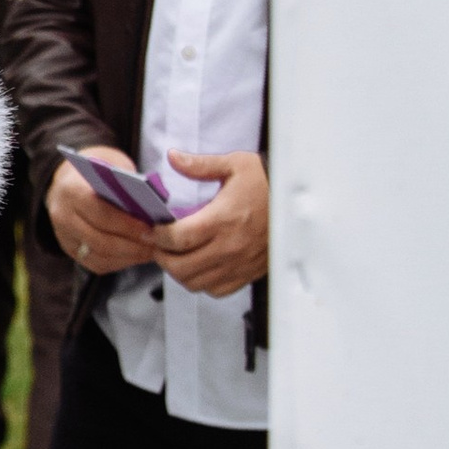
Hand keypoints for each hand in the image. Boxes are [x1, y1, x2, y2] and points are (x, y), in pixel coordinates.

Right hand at [46, 147, 166, 277]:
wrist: (69, 181)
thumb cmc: (98, 173)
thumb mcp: (113, 168)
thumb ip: (127, 189)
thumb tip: (152, 212)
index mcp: (71, 190)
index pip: (100, 213)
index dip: (127, 225)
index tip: (151, 229)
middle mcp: (62, 216)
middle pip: (99, 239)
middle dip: (131, 244)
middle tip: (156, 243)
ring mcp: (63, 236)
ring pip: (99, 256)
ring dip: (128, 256)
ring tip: (152, 251)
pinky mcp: (70, 250)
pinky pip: (97, 264)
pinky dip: (121, 262)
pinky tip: (139, 256)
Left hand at [153, 149, 268, 300]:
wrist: (296, 201)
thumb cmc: (267, 183)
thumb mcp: (235, 165)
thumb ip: (200, 165)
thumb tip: (174, 158)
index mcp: (223, 219)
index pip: (179, 238)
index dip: (158, 237)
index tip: (152, 230)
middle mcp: (230, 246)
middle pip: (181, 267)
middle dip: (162, 257)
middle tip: (158, 245)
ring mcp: (239, 263)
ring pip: (195, 283)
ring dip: (179, 272)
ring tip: (176, 256)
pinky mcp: (248, 273)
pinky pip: (216, 290)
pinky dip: (201, 283)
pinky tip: (199, 267)